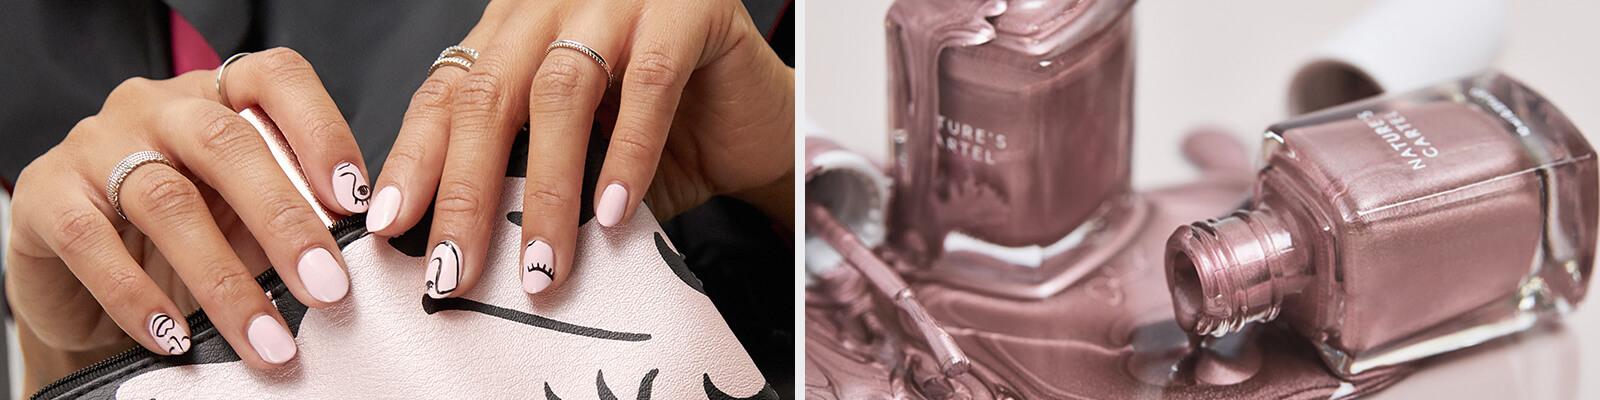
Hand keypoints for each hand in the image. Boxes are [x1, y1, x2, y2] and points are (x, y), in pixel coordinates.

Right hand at [5, 48, 367, 383]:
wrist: (80, 274)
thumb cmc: (179, 236)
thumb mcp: (242, 219)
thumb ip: (291, 222)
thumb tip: (349, 261)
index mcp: (218, 95)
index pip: (277, 79)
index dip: (322, 132)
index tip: (356, 199)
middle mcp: (158, 107)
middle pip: (228, 143)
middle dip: (285, 220)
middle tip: (327, 286)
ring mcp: (97, 144)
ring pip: (168, 201)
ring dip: (225, 280)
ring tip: (266, 338)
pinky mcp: (48, 195)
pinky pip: (93, 242)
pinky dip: (139, 298)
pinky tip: (177, 336)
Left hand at [368, 0, 793, 297]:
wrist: (758, 124)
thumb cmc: (665, 142)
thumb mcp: (579, 164)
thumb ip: (523, 185)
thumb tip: (450, 251)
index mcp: (515, 31)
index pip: (446, 93)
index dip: (414, 160)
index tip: (390, 229)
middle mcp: (557, 4)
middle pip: (490, 95)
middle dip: (465, 191)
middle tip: (454, 268)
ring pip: (560, 92)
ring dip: (548, 190)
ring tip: (544, 266)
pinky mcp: (688, 9)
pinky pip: (650, 84)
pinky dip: (629, 154)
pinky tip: (615, 212)